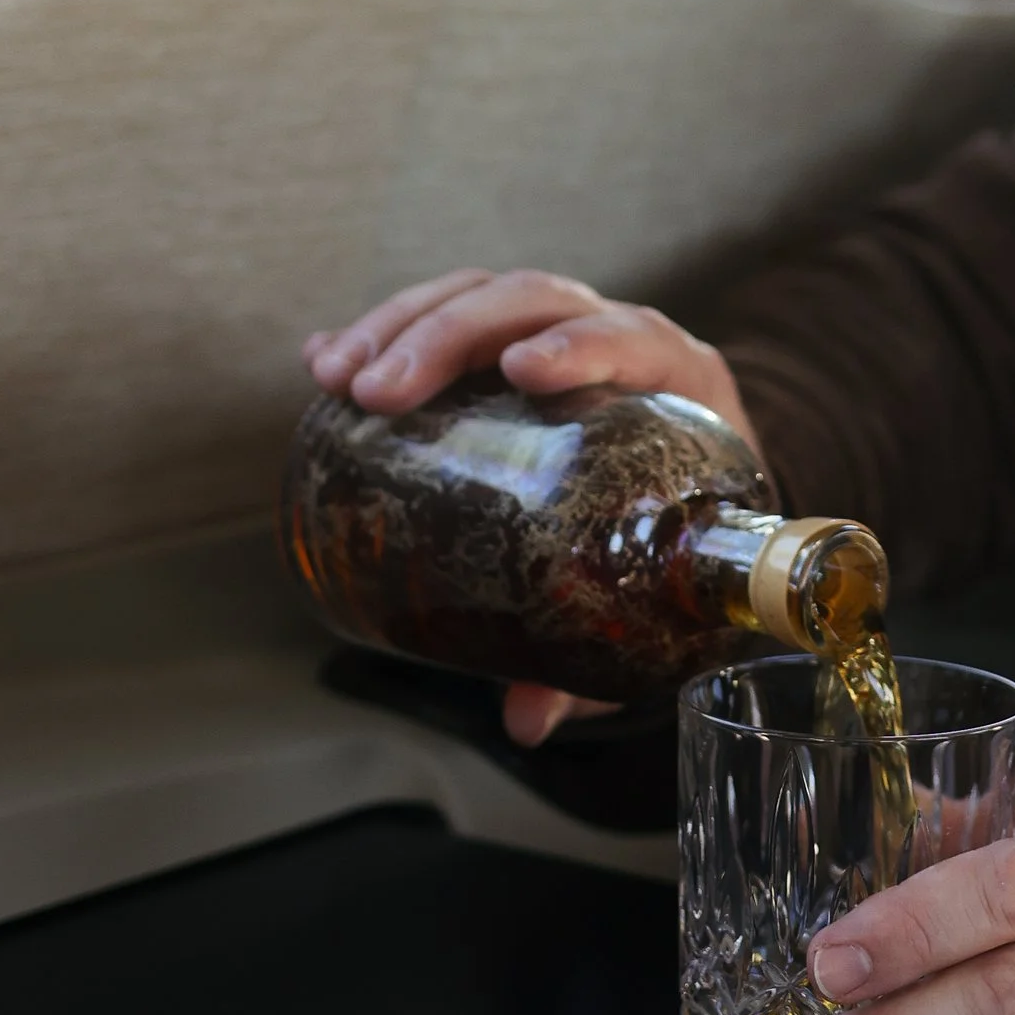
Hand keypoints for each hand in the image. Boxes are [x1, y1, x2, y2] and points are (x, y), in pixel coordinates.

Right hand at [301, 269, 761, 745]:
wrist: (692, 502)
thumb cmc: (677, 547)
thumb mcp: (651, 598)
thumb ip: (592, 659)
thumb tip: (525, 719)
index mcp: (681, 387)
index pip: (635, 338)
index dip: (583, 343)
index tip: (524, 371)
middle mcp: (621, 341)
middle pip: (534, 301)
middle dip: (450, 335)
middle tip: (379, 393)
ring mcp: (561, 330)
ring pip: (481, 296)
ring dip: (401, 325)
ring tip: (336, 377)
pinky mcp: (506, 343)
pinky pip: (445, 313)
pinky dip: (381, 330)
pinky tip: (322, 358)